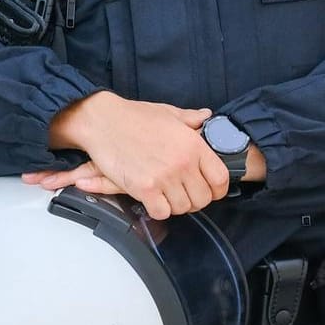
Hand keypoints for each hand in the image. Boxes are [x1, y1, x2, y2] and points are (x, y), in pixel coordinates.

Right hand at [27, 92, 226, 218]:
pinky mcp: (145, 188)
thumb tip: (205, 116)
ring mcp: (164, 177)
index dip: (217, 190)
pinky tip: (152, 199)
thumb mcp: (168, 113)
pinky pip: (162, 212)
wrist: (103, 121)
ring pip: (182, 208)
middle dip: (194, 200)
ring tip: (165, 195)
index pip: (220, 179)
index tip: (209, 191)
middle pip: (202, 199)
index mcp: (194, 144)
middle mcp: (183, 162)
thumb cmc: (134, 117)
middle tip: (182, 194)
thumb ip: (190, 118)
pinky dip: (158, 209)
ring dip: (175, 205)